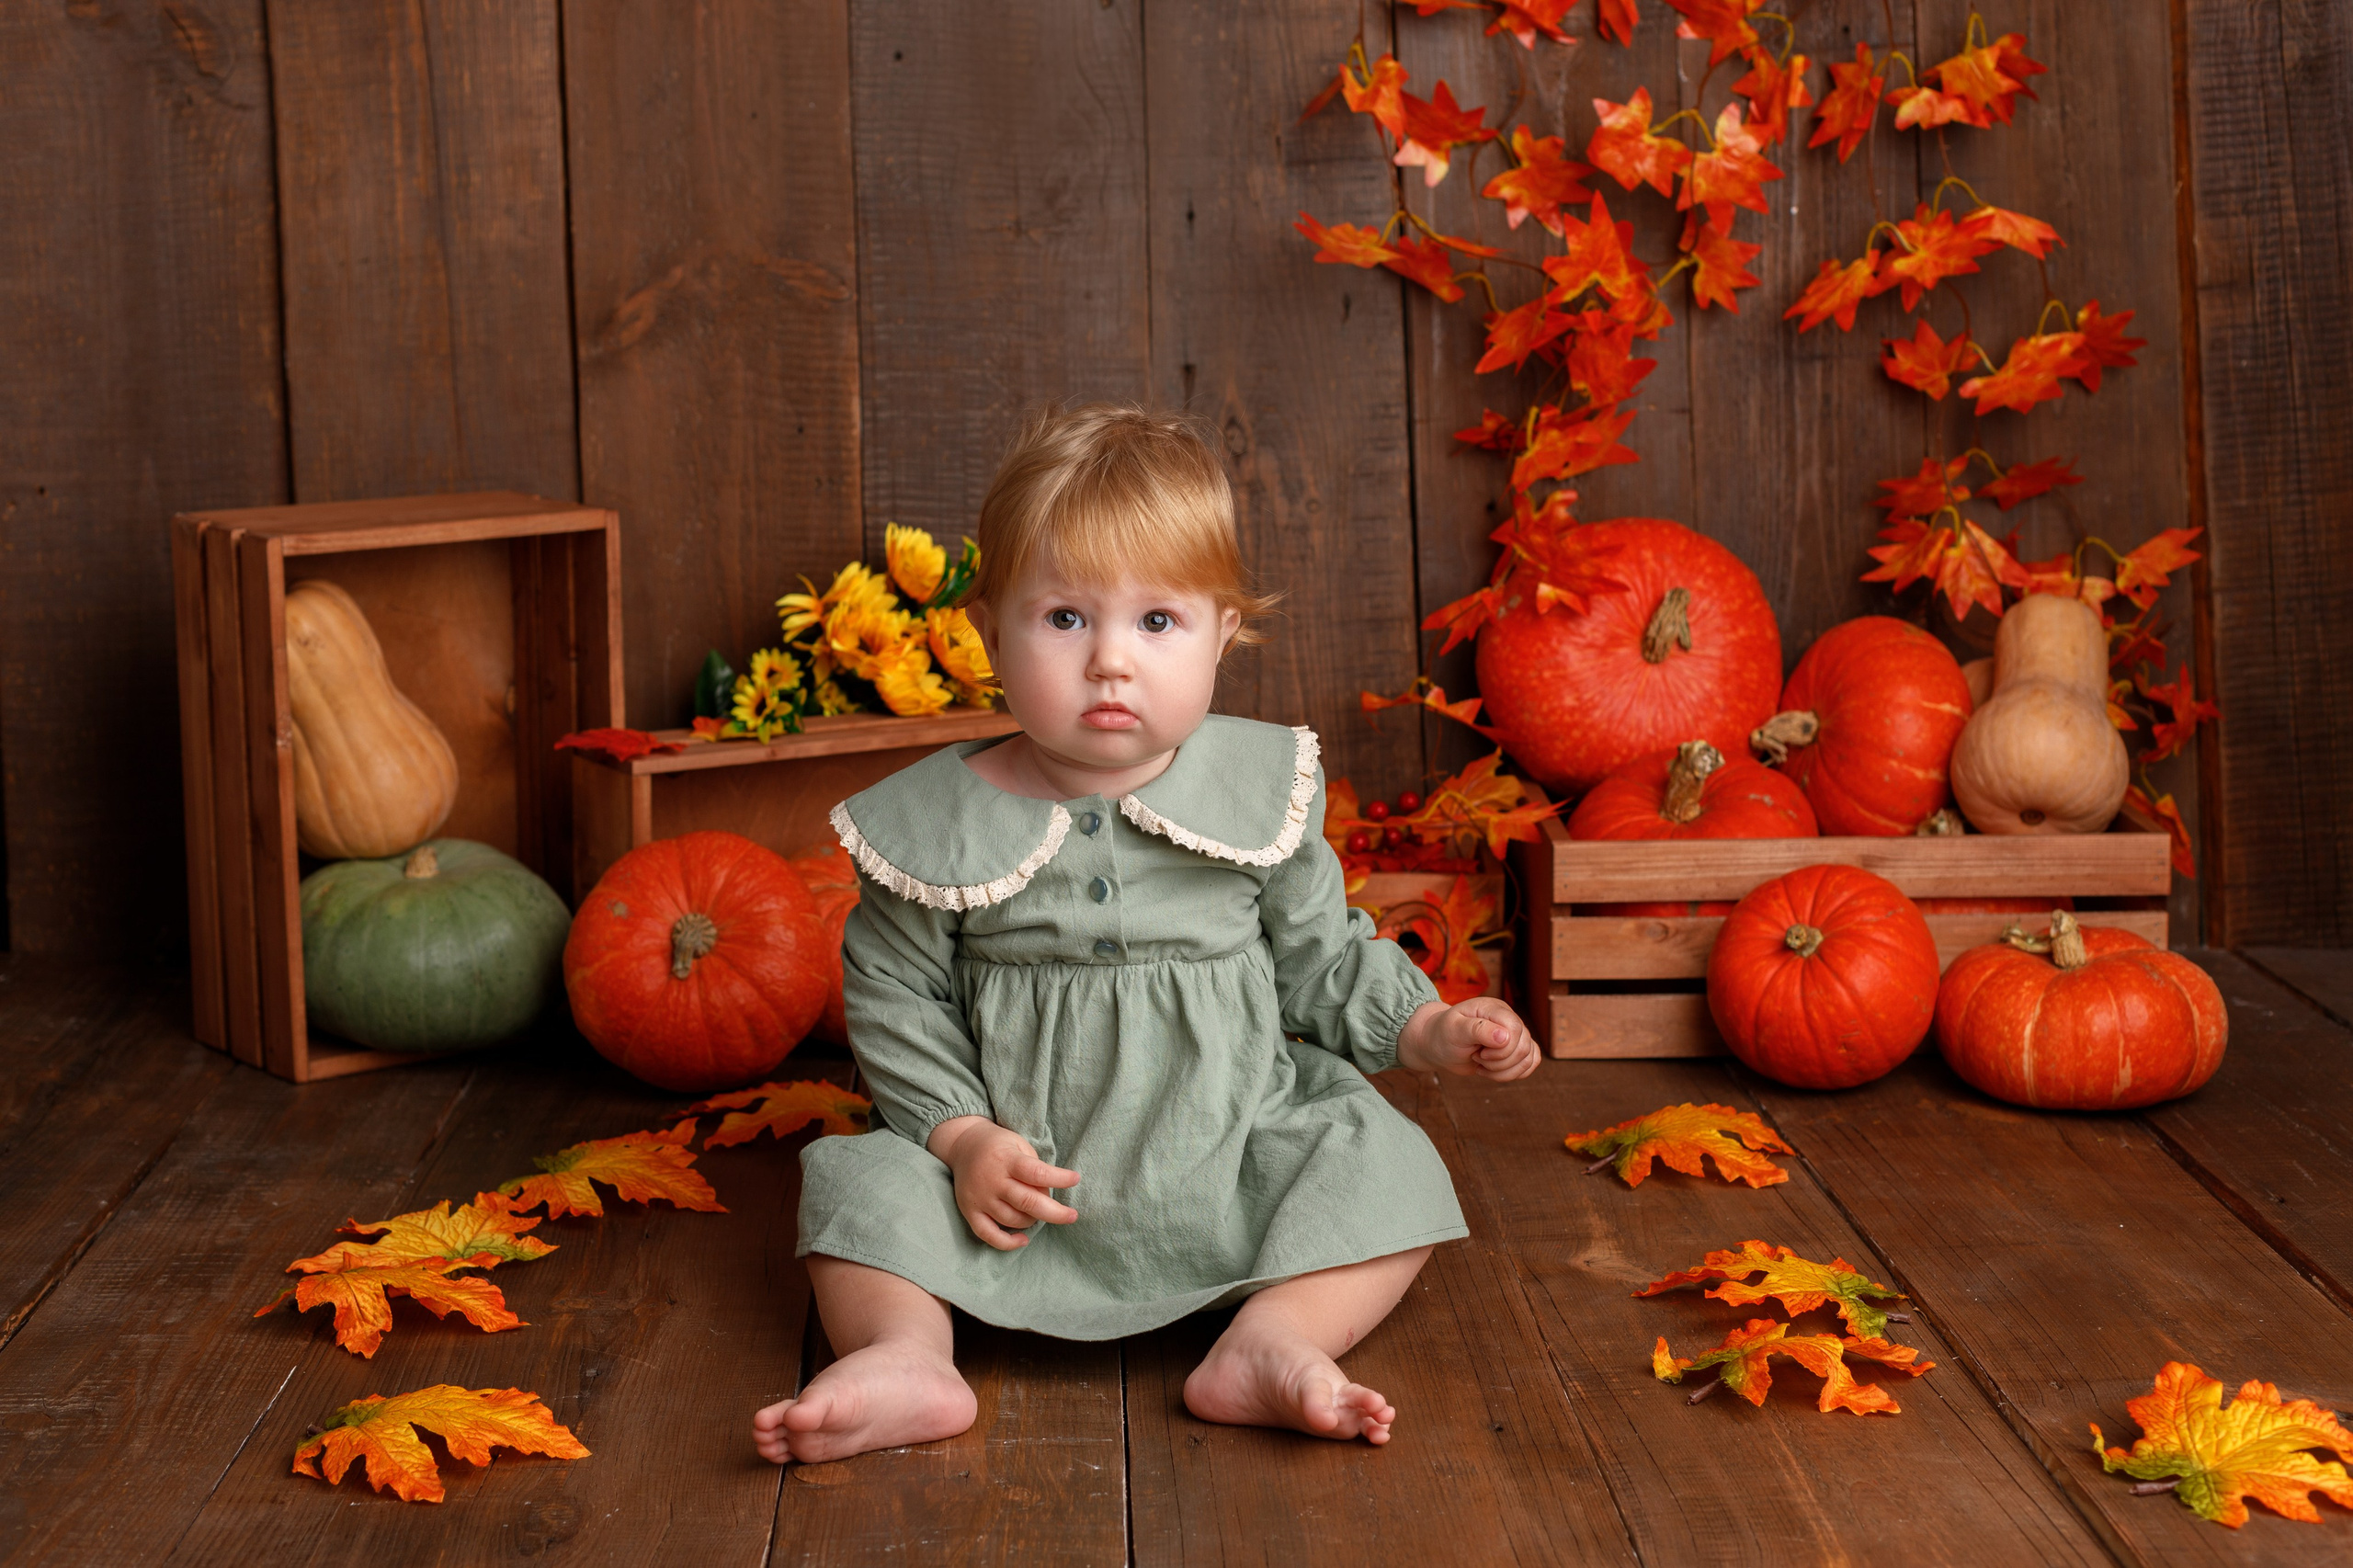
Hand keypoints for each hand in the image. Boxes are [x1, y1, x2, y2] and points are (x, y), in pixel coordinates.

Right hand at [927, 1115, 1078, 1250]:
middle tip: (1072, 1216)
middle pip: (1028, 1202)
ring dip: (1033, 1221)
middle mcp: (992, 1180)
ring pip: (1012, 1219)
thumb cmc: (999, 1146)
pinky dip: (1007, 1242)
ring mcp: (980, 1198)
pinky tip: (1023, 1240)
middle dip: (1055, 1212)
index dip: (1059, 1178)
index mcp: (1006, 1159)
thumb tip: (1049, 1196)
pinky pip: (988, 1234)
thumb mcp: (1019, 1144)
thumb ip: (1035, 1168)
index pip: (1036, 1173)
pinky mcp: (969, 1211)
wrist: (963, 1145)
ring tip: (1040, 1213)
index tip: (1075, 1179)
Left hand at [1396, 996, 1539, 1081]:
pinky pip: (1530, 1064)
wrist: (1437, 1045)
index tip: (1480, 1053)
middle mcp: (1507, 1019)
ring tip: (1482, 1064)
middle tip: (1477, 1058)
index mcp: (1494, 1009)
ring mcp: (1513, 1035)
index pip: (1515, 1028)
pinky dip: (1512, 1074)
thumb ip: (1478, 1029)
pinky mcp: (1514, 1050)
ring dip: (1504, 1071)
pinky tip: (1491, 1072)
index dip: (1502, 1049)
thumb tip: (1504, 1036)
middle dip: (1499, 1062)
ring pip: (1528, 1057)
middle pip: (1523, 1046)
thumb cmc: (1442, 1034)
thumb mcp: (1454, 1030)